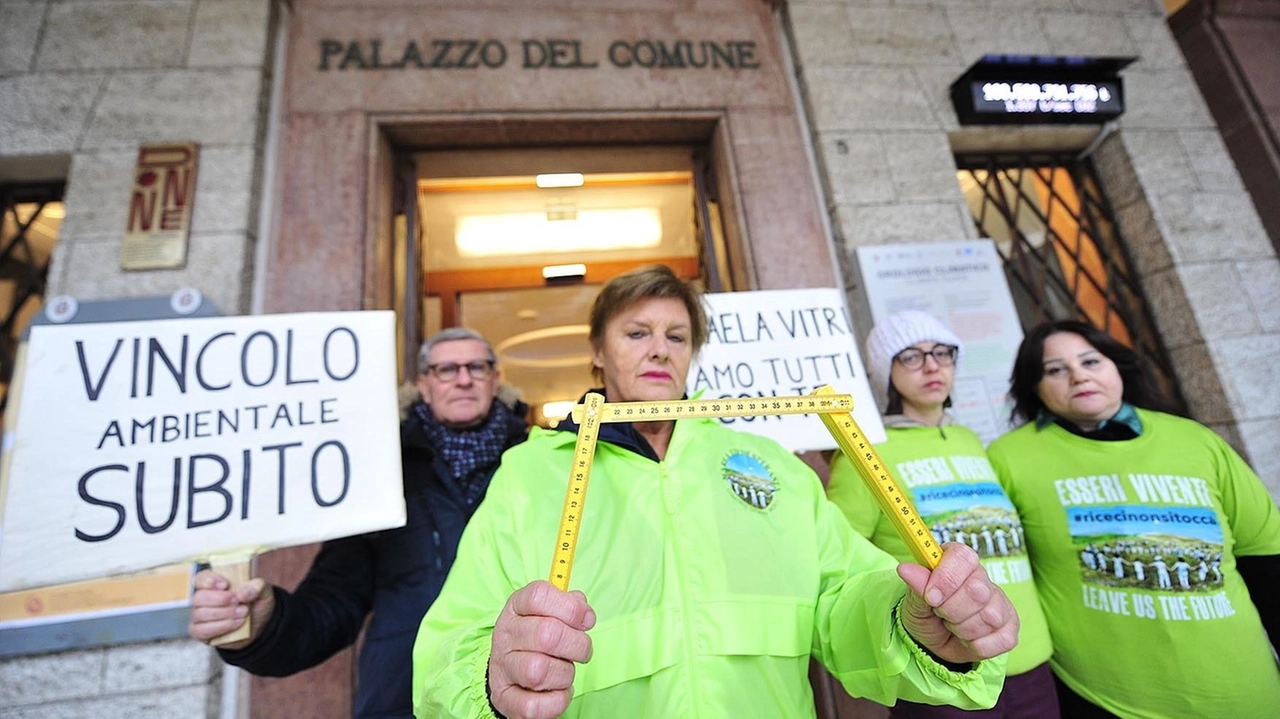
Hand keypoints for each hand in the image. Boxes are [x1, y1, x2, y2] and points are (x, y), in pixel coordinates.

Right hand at [187, 569, 274, 649]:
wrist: (259, 626)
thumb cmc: (255, 604)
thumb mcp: (263, 591)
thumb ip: (256, 587)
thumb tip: (242, 594)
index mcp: (214, 583)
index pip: (201, 578)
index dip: (210, 580)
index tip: (225, 585)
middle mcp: (203, 599)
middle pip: (199, 597)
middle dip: (220, 600)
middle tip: (237, 601)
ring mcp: (199, 616)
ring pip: (201, 614)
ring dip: (224, 614)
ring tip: (242, 613)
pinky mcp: (200, 632)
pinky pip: (202, 631)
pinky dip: (221, 627)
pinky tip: (235, 623)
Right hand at [488, 580, 595, 718]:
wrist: (509, 674)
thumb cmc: (537, 640)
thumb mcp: (549, 614)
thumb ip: (570, 606)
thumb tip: (584, 610)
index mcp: (516, 608)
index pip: (539, 596)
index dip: (571, 608)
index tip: (586, 621)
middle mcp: (505, 635)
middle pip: (548, 634)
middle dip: (578, 645)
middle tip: (581, 651)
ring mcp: (502, 668)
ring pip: (540, 670)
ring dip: (565, 674)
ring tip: (565, 671)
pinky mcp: (504, 698)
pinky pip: (535, 705)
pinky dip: (557, 700)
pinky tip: (558, 691)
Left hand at [896, 543, 1018, 664]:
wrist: (935, 642)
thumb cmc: (925, 613)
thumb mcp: (914, 600)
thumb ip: (916, 584)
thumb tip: (905, 568)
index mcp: (958, 561)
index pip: (963, 557)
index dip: (947, 578)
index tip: (931, 597)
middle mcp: (983, 578)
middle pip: (977, 590)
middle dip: (951, 610)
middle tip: (940, 614)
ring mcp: (1001, 604)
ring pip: (990, 617)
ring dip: (963, 629)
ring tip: (952, 626)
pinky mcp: (1010, 628)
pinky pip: (1002, 639)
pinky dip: (978, 646)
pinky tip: (968, 639)